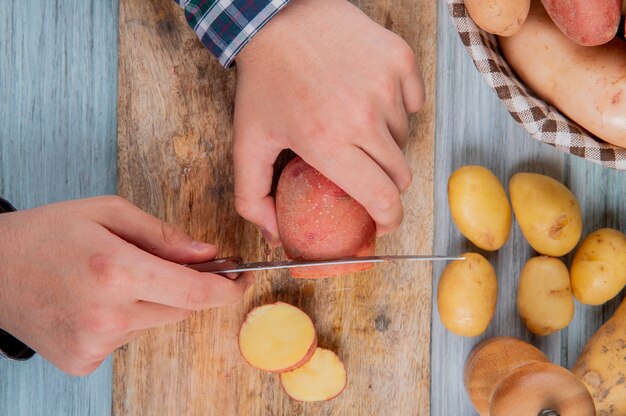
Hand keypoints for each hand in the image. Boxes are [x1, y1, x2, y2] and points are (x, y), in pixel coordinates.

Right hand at [0, 196, 252, 374]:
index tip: (243, 279)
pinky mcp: (83, 360)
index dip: (227, 289)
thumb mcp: (108, 213)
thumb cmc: (47, 233)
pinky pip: (128, 338)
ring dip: (149, 301)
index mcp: (116, 270)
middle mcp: (108, 314)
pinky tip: (95, 301)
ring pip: (155, 322)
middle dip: (182, 286)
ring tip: (110, 279)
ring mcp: (94, 343)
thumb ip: (164, 236)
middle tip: (157, 264)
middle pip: (181, 309)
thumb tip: (209, 256)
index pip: (195, 292)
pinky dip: (125, 319)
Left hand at [233, 0, 424, 245]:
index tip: (382, 223)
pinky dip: (398, 108)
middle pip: (400, 174)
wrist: (281, 16)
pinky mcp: (400, 60)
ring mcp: (386, 86)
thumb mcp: (247, 141)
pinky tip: (369, 98)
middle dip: (384, 183)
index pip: (383, 199)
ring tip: (354, 123)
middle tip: (362, 171)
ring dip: (385, 142)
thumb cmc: (266, 78)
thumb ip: (252, 197)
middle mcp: (364, 117)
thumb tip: (273, 236)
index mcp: (329, 143)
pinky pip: (415, 103)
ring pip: (404, 138)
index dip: (388, 220)